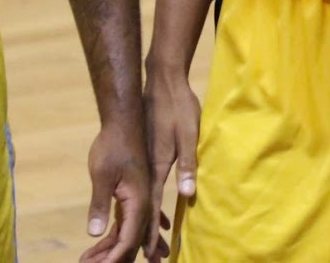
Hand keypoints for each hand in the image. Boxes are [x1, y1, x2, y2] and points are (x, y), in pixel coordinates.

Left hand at [81, 119, 150, 262]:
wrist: (124, 122)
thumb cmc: (113, 146)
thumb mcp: (102, 175)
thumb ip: (99, 204)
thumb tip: (94, 234)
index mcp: (140, 200)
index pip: (129, 239)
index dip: (113, 258)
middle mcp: (143, 203)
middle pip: (131, 241)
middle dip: (112, 258)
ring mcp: (138, 199)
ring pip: (128, 233)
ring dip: (111, 250)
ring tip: (88, 261)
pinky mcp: (131, 195)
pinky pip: (125, 223)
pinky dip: (113, 237)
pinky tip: (103, 246)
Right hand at [143, 67, 201, 260]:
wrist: (162, 83)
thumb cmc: (179, 108)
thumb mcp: (188, 134)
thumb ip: (188, 164)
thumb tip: (186, 194)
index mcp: (155, 166)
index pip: (151, 206)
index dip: (148, 232)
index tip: (149, 254)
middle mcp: (145, 167)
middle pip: (142, 208)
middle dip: (143, 236)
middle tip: (150, 258)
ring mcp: (143, 161)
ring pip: (141, 200)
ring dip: (144, 223)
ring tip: (150, 244)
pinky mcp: (146, 154)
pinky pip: (145, 187)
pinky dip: (148, 205)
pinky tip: (154, 211)